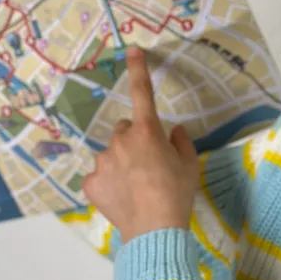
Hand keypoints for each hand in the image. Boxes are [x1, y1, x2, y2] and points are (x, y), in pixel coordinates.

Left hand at [82, 47, 199, 242]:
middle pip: (125, 130)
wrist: (155, 229)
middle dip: (134, 140)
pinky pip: (100, 176)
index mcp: (147, 131)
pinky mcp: (90, 182)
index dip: (138, 70)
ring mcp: (102, 161)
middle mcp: (121, 140)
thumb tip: (175, 131)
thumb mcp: (190, 165)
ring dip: (121, 162)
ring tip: (136, 186)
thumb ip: (182, 142)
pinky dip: (109, 183)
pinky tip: (121, 196)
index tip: (133, 50)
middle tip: (149, 163)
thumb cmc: (177, 193)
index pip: (142, 93)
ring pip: (111, 154)